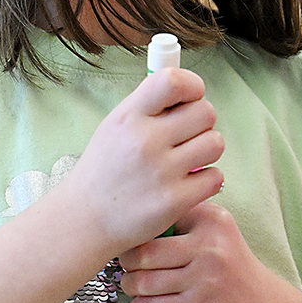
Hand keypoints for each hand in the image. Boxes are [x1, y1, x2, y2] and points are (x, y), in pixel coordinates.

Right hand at [48, 68, 225, 257]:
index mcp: (129, 117)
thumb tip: (189, 88)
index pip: (173, 81)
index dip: (192, 85)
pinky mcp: (174, 201)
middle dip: (201, 123)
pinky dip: (206, 180)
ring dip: (207, 150)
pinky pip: (215, 176)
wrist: (85, 220)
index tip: (191, 97)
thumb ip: (149, 106)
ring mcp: (161, 172)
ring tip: (187, 160)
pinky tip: (188, 183)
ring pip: (216, 143)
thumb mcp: (115, 127)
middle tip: (186, 137)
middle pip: (206, 112)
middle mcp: (145, 141)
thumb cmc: (106, 170)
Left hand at [118, 201, 280, 302]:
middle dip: (128, 261)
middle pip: (145, 252)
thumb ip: (186, 222)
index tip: (136, 240)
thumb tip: (134, 218)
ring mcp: (203, 279)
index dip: (141, 231)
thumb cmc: (229, 271)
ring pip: (142, 281)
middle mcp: (210, 247)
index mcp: (213, 220)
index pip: (160, 218)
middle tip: (128, 265)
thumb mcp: (218, 234)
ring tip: (134, 286)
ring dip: (131, 286)